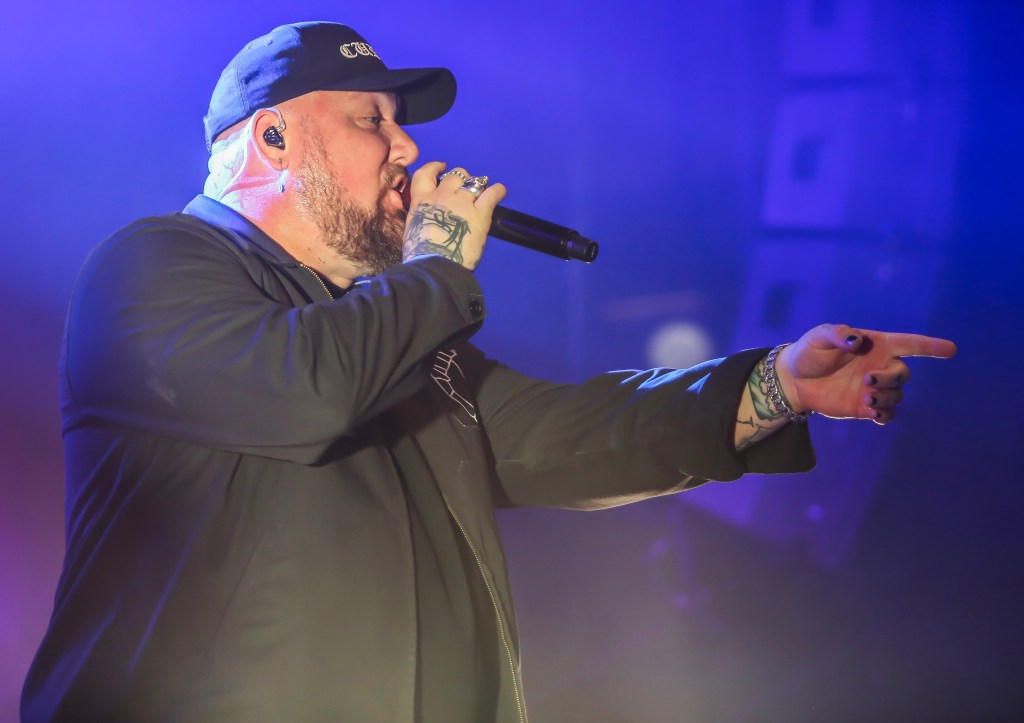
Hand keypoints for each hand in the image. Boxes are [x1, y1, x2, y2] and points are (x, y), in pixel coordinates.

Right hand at [402, 161, 507, 270]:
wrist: (435, 265)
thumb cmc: (420, 254)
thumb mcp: (413, 228)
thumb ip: (422, 216)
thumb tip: (428, 217)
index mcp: (421, 200)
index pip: (426, 173)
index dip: (435, 167)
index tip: (442, 167)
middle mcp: (442, 195)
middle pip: (455, 175)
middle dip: (461, 179)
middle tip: (465, 188)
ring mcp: (462, 202)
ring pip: (473, 181)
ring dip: (478, 184)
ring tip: (481, 190)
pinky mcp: (480, 212)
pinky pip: (492, 193)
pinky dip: (498, 190)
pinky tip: (500, 191)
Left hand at [775, 323, 956, 424]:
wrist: (794, 379)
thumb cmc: (810, 352)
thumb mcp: (820, 336)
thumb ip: (839, 334)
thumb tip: (858, 341)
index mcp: (875, 345)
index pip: (909, 344)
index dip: (930, 346)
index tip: (951, 349)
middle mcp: (879, 366)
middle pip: (903, 374)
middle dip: (891, 378)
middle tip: (868, 379)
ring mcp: (874, 388)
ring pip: (897, 395)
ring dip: (886, 397)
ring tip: (866, 398)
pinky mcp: (865, 407)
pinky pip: (887, 414)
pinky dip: (885, 415)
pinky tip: (875, 415)